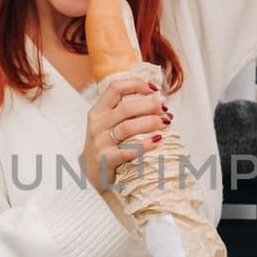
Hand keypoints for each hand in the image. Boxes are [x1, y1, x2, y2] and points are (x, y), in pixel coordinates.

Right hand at [80, 76, 169, 192]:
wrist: (90, 173)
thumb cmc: (105, 144)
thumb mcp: (106, 123)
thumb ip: (122, 110)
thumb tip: (155, 99)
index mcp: (98, 111)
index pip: (115, 88)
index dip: (136, 84)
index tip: (153, 89)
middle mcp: (97, 124)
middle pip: (126, 108)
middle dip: (149, 105)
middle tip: (164, 108)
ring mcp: (100, 142)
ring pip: (128, 127)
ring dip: (151, 123)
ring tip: (165, 122)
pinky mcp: (106, 159)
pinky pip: (128, 150)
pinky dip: (145, 145)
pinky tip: (157, 140)